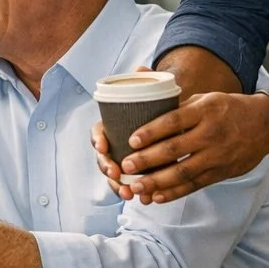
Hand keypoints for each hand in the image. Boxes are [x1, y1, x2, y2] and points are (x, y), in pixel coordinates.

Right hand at [90, 65, 150, 198]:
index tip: (103, 146)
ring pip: (114, 176)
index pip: (97, 132)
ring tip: (127, 192)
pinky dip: (132, 192)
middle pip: (103, 158)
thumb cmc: (156, 108)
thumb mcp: (151, 94)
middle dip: (106, 168)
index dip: (97, 140)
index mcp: (112, 125)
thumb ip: (144, 82)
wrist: (171, 122)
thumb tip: (141, 68)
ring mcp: (123, 161)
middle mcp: (114, 145)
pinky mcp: (135, 173)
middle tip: (115, 173)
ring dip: (117, 185)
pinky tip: (140, 199)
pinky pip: (128, 185)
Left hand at [102, 90, 268, 203]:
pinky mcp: (221, 172)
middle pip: (174, 149)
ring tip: (136, 187)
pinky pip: (195, 185)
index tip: (131, 140)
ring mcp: (217, 155)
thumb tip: (145, 90)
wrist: (265, 124)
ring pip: (183, 172)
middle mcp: (210, 133)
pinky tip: (157, 196)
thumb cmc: (228, 108)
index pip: (173, 121)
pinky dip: (175, 192)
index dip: (150, 131)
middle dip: (147, 160)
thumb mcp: (206, 98)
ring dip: (157, 181)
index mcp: (204, 110)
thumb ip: (178, 104)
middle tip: (126, 166)